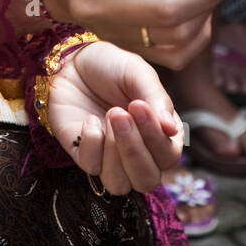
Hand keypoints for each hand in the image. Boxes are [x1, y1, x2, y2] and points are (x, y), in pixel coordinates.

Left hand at [47, 40, 184, 193]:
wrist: (72, 61)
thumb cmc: (111, 66)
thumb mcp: (138, 73)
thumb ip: (157, 99)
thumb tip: (172, 130)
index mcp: (160, 134)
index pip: (168, 156)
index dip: (155, 137)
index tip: (138, 105)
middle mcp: (139, 152)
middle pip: (146, 179)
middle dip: (133, 150)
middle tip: (118, 112)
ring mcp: (110, 158)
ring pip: (119, 185)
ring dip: (113, 152)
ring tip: (108, 116)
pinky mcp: (84, 155)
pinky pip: (91, 168)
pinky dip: (91, 143)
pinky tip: (90, 120)